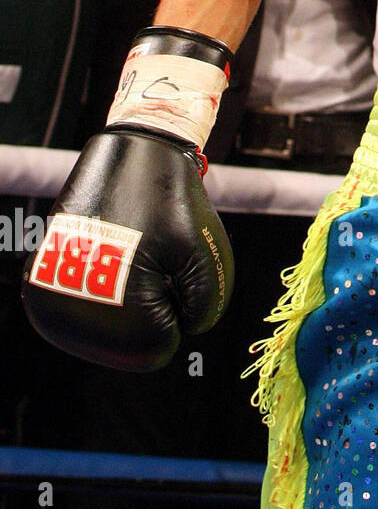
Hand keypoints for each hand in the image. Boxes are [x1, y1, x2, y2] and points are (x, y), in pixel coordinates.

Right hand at [21, 27, 233, 370]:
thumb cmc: (171, 207)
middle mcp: (65, 316)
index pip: (157, 349)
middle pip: (131, 345)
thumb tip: (185, 331)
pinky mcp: (39, 288)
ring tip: (131, 257)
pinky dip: (108, 298)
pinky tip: (113, 263)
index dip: (178, 311)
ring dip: (130, 305)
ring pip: (110, 333)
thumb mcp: (206, 259)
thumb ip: (204, 308)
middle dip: (154, 308)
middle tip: (151, 259)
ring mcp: (46, 302)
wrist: (129, 159)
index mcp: (110, 311)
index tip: (169, 266)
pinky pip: (89, 317)